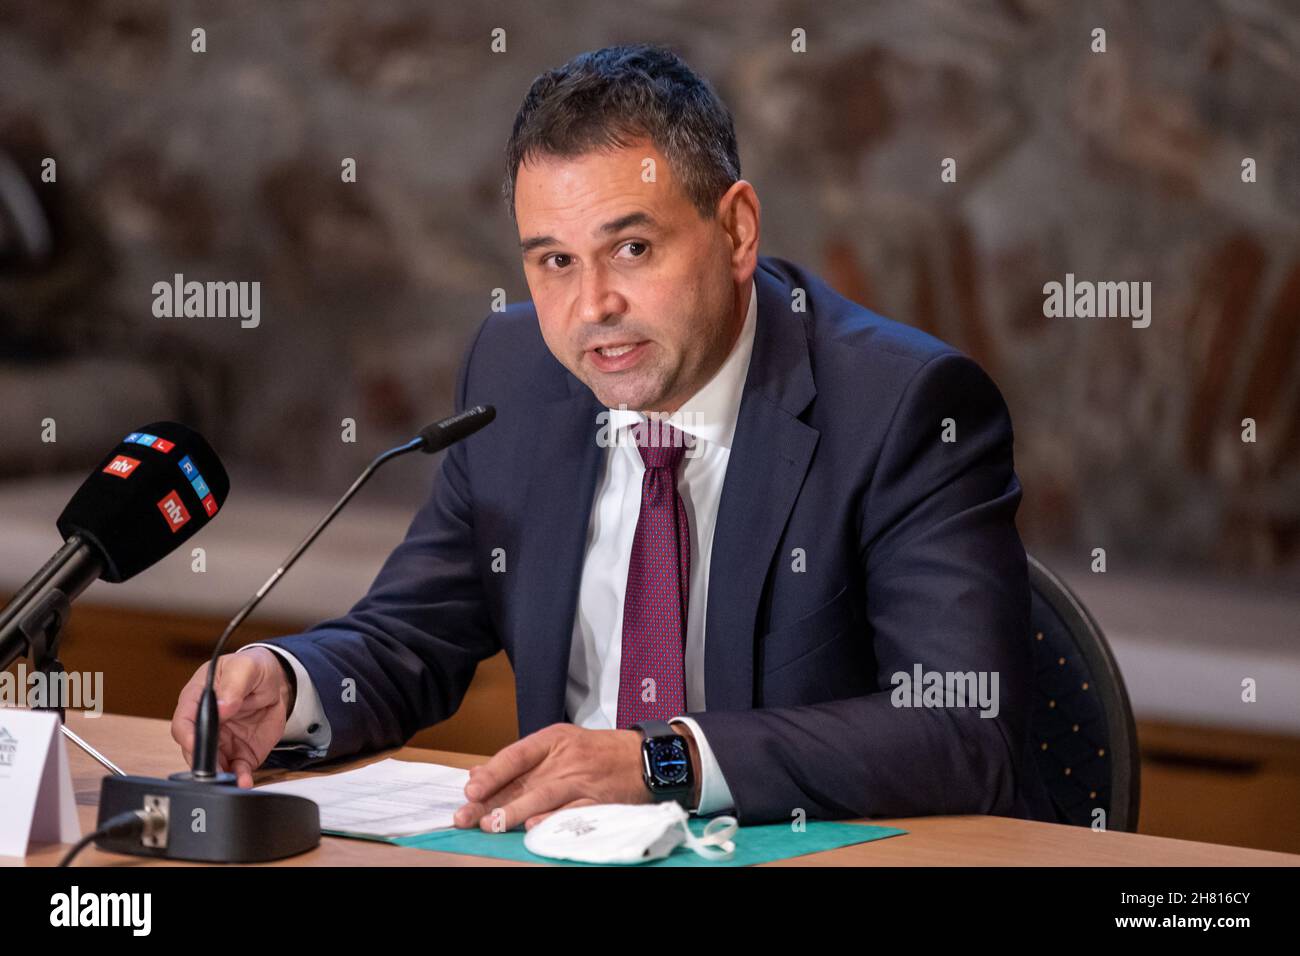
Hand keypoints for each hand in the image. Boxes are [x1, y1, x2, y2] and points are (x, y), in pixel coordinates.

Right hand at [169, 647, 293, 788]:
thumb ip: (234, 685)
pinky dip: (239, 778)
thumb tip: (222, 706)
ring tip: (234, 780)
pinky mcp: (238, 752)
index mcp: (198, 699)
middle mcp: (206, 724)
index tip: (195, 744)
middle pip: (194, 750)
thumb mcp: (245, 668)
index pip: (183, 721)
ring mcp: (221, 741)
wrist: (275, 682)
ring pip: (213, 765)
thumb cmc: (252, 668)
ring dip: (220, 776)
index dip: (186, 736)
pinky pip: (236, 769)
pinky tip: (244, 781)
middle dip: (203, 763)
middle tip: (215, 771)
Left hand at [453, 724, 653, 831]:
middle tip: (467, 817)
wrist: (644, 757)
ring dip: (515, 812)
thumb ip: (520, 761)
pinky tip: (532, 828)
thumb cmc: (598, 753)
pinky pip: (572, 811)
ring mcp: (582, 779)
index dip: (492, 773)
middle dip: (492, 801)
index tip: (469, 790)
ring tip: (491, 825)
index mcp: (554, 740)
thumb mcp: (559, 746)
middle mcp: (566, 758)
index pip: (515, 755)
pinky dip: (552, 819)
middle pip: (523, 780)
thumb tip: (478, 775)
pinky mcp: (598, 799)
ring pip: (543, 795)